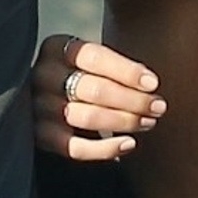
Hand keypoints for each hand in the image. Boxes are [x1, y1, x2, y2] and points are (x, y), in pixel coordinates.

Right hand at [32, 33, 166, 160]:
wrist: (42, 100)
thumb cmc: (77, 75)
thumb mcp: (86, 60)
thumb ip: (110, 66)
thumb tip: (150, 86)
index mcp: (56, 48)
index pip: (94, 58)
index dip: (127, 71)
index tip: (153, 84)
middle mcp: (43, 76)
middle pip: (94, 89)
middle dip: (132, 100)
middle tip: (159, 107)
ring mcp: (39, 107)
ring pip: (87, 117)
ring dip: (124, 121)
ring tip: (148, 122)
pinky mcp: (40, 136)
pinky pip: (75, 148)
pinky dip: (105, 149)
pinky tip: (129, 144)